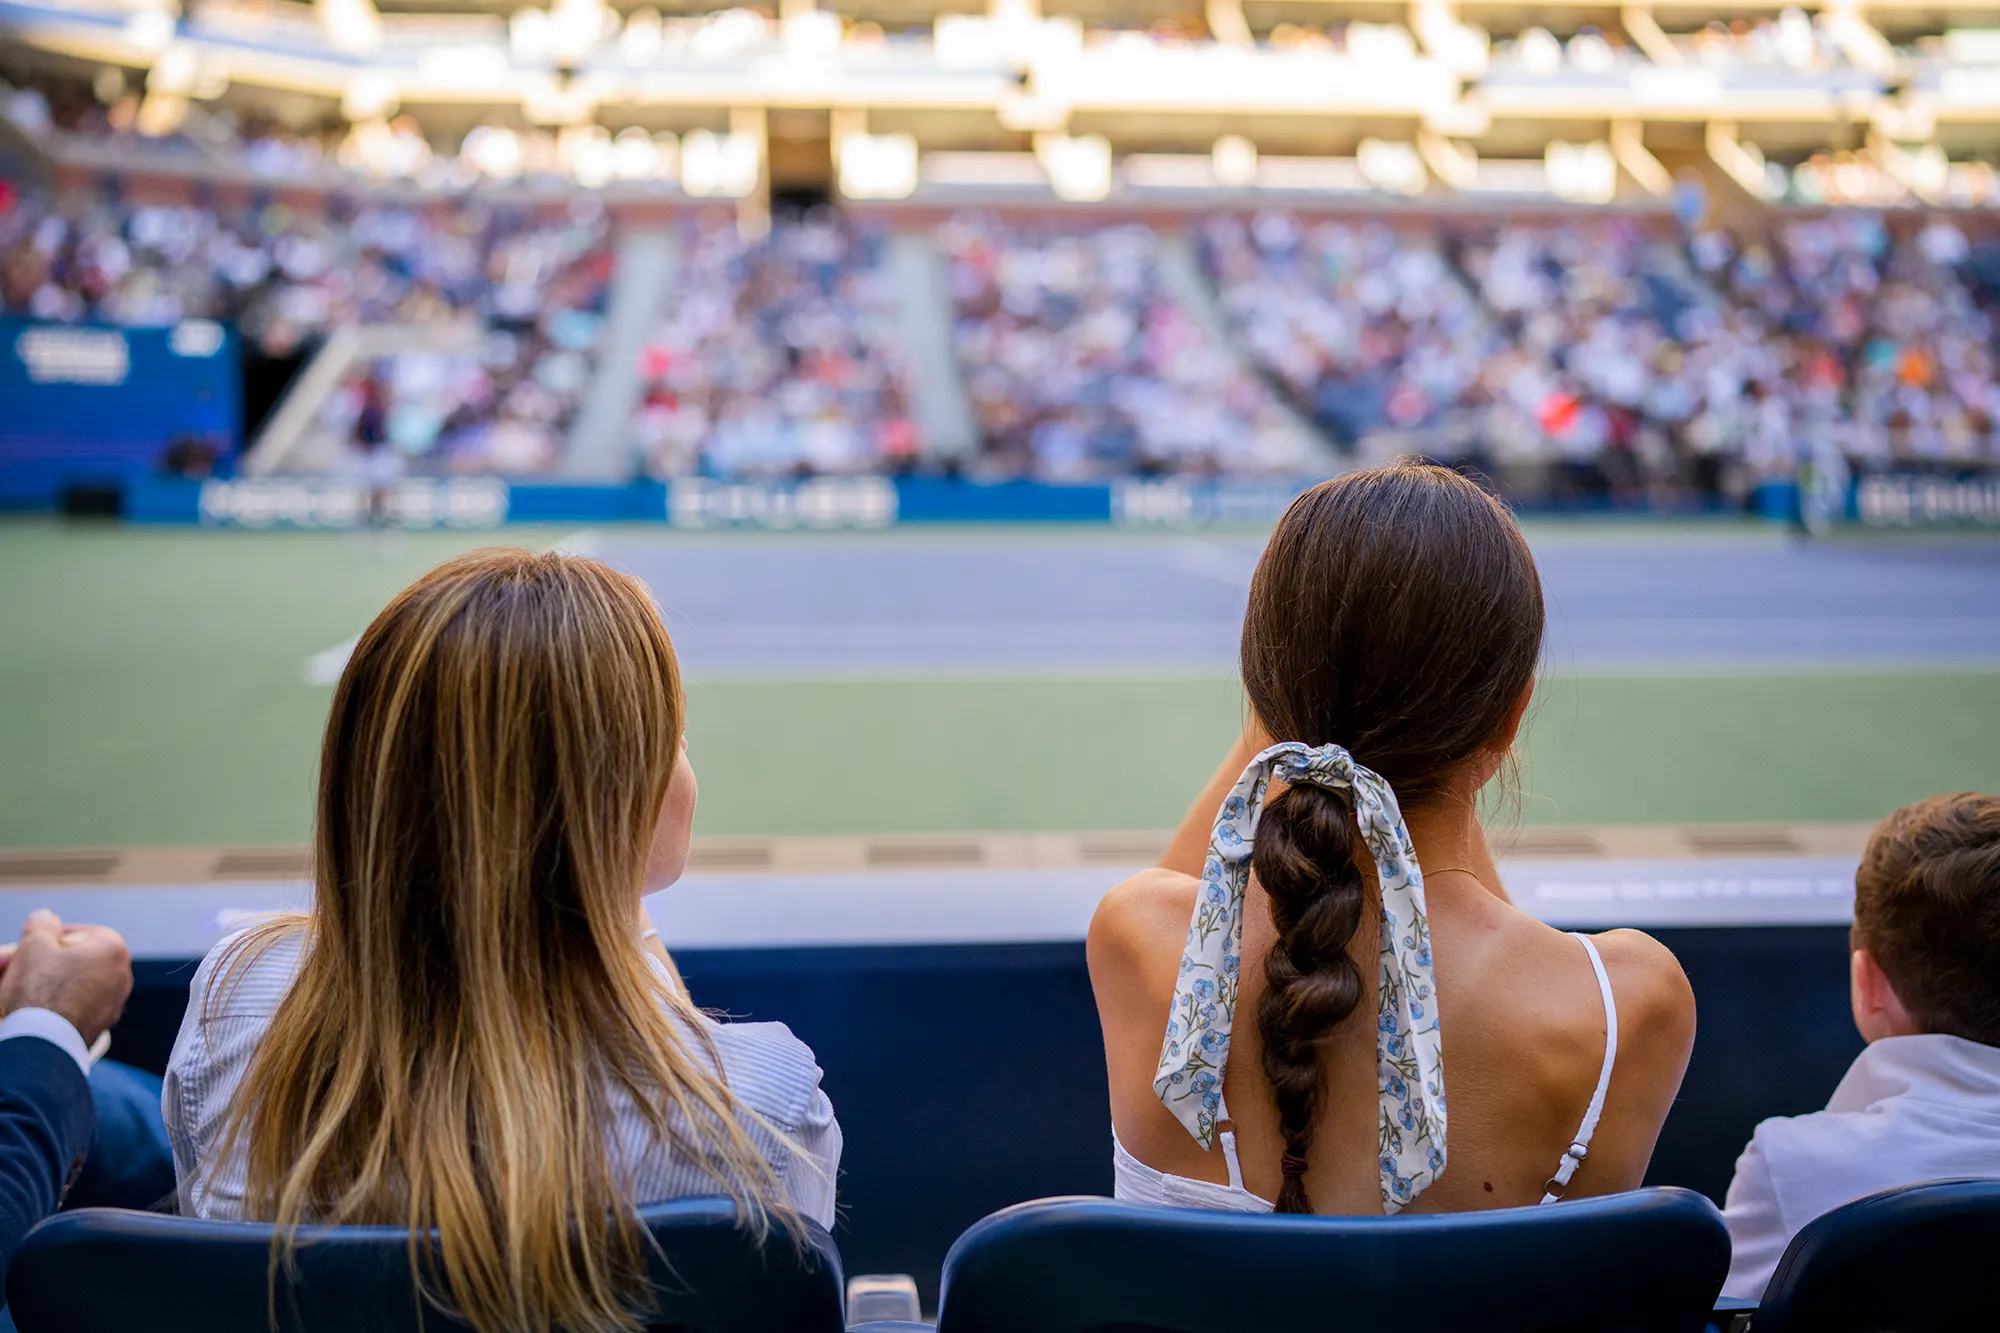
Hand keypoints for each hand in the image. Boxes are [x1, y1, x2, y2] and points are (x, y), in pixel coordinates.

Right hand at [0, 910, 132, 1045]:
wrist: (44, 1043)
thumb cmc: (40, 990)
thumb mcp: (33, 945)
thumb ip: (41, 925)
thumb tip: (46, 917)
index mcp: (113, 947)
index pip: (76, 932)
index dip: (46, 937)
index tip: (27, 946)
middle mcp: (121, 974)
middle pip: (71, 960)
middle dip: (38, 961)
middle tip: (10, 965)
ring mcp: (112, 1002)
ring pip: (69, 983)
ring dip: (40, 981)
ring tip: (9, 985)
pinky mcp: (99, 1024)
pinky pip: (72, 1005)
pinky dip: (51, 1003)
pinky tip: (25, 1007)